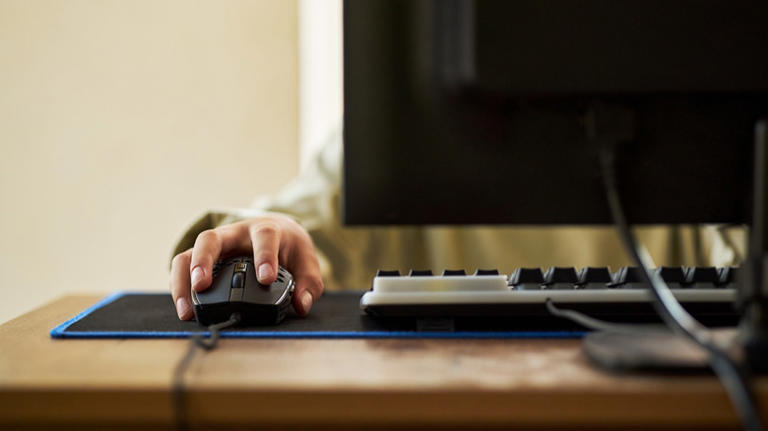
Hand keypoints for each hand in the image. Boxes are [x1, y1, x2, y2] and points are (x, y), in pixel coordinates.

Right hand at [170, 214, 323, 319]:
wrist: (277, 231)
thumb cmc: (288, 247)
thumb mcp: (306, 261)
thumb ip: (309, 283)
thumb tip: (302, 304)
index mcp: (266, 230)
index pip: (264, 236)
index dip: (265, 255)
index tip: (266, 278)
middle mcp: (235, 233)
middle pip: (212, 238)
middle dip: (204, 261)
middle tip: (201, 285)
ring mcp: (216, 245)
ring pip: (190, 252)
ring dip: (183, 279)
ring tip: (187, 308)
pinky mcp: (203, 257)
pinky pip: (183, 267)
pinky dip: (180, 287)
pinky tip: (185, 308)